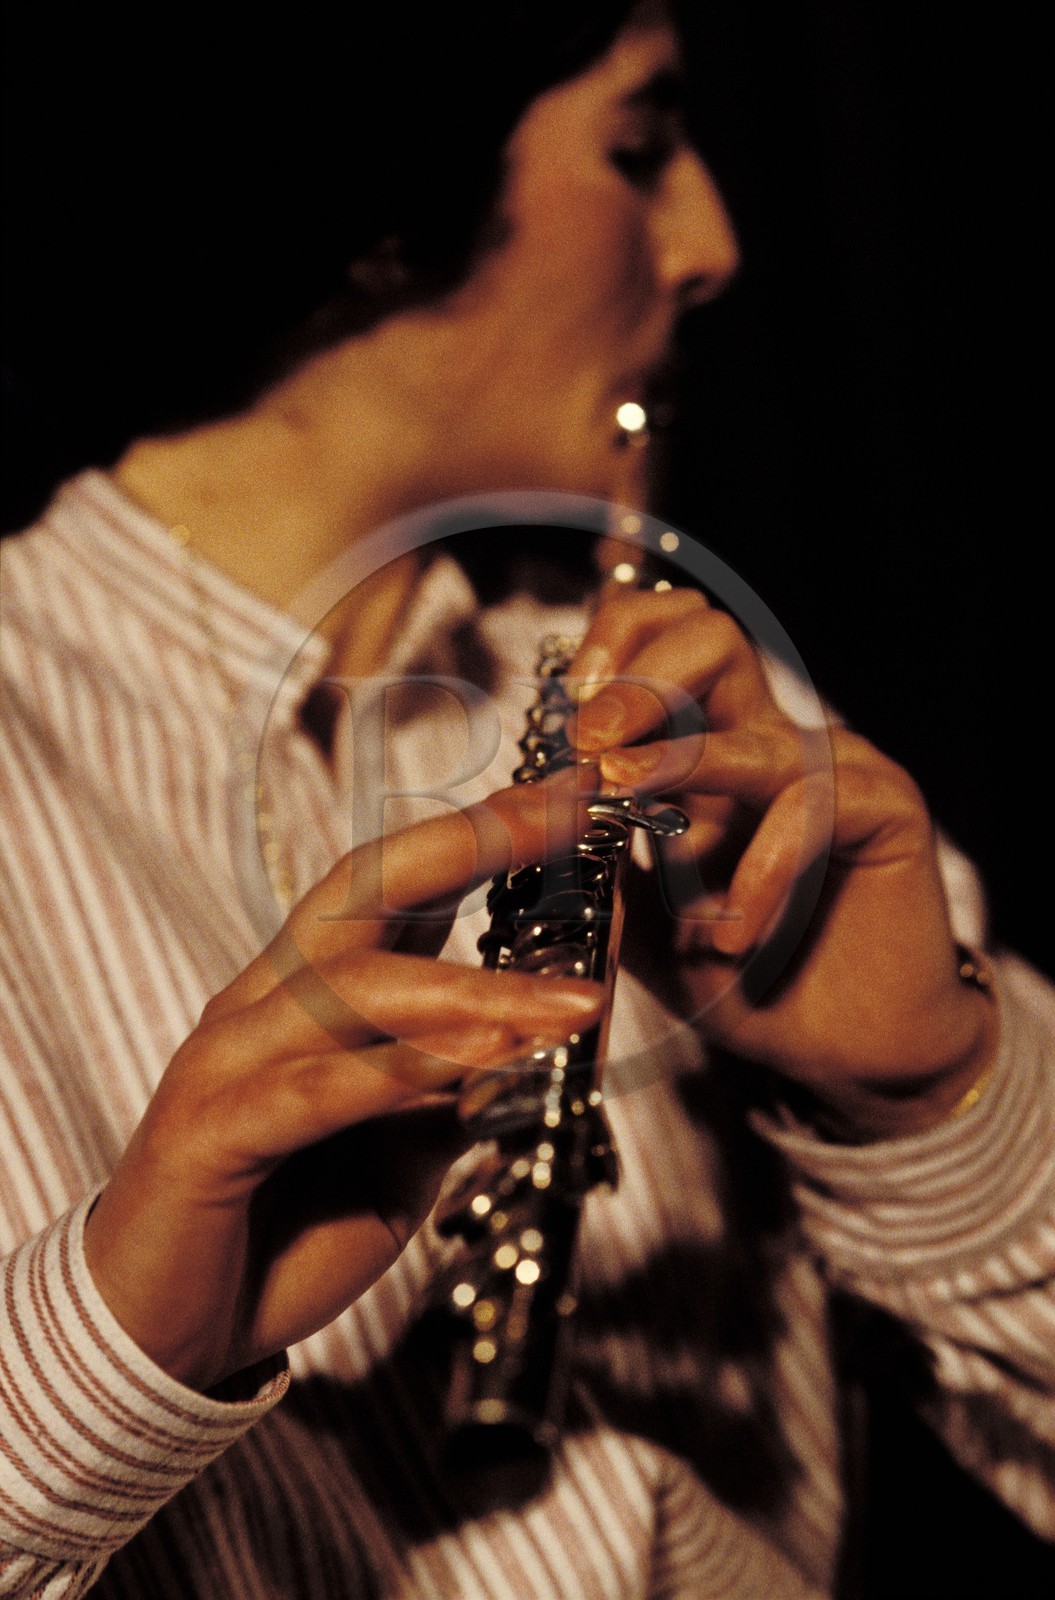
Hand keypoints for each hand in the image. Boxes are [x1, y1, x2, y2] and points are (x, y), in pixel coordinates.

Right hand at [84, 771, 602, 1390]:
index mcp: (308, 991)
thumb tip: (558, 1022)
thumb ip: (464, 1076)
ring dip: (478, 994)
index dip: (485, 832)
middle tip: (571, 817)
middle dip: (473, 841)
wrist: (174, 1336)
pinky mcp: (209, 1132)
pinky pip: (318, 1090)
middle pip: (365, 886)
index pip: (399, 884)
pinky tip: (482, 1071)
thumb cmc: (294, 1227)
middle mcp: (264, 1001)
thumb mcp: (408, 1143)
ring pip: (355, 986)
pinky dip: (403, 1075)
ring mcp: (228, 1057)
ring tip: (579, 1006)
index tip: (577, 797)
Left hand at [568, 586, 997, 1137]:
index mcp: (704, 755)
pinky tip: (731, 932)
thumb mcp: (639, 925)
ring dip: (681, 766)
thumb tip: (540, 809)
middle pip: (711, 637)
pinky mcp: (886, 807)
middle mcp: (766, 745)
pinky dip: (761, 868)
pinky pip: (812, 806)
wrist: (840, 1050)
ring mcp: (831, 769)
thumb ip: (597, 864)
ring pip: (755, 731)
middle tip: (593, 738)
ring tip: (626, 803)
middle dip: (641, 676)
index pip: (660, 643)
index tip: (568, 707)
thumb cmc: (743, 982)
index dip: (613, 645)